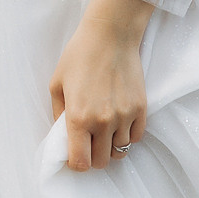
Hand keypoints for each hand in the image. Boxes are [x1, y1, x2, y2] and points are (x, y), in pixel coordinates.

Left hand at [49, 0, 152, 170]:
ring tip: (104, 130)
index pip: (80, 163)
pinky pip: (136, 137)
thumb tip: (63, 135)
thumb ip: (59, 114)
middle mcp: (103, 122)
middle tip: (89, 141)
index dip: (76, 163)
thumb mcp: (57, 84)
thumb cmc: (79, 55)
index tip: (75, 153)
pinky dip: (127, 135)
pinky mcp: (141, 109)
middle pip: (102, 162)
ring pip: (120, 151)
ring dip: (111, 146)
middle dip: (94, 156)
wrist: (110, 34)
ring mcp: (124, 116)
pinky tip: (119, 122)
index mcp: (79, 118)